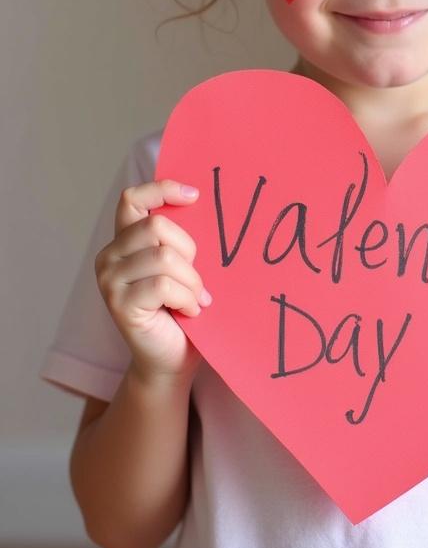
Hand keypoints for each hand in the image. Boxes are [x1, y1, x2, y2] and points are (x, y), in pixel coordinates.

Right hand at [95, 180, 210, 382]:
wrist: (173, 358)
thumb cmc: (181, 307)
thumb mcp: (182, 264)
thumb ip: (178, 238)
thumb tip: (198, 200)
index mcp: (123, 239)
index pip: (133, 198)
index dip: (162, 189)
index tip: (194, 196)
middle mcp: (109, 256)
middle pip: (157, 227)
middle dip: (189, 252)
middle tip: (196, 279)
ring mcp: (109, 280)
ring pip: (164, 257)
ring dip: (191, 281)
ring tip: (195, 299)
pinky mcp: (119, 304)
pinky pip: (164, 285)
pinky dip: (187, 298)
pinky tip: (190, 311)